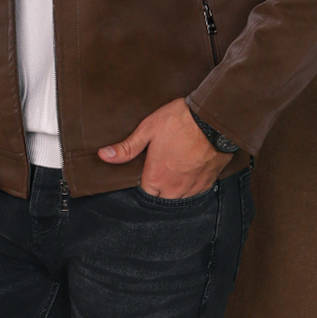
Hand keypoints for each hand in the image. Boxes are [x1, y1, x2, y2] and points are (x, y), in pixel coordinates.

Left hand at [98, 98, 222, 197]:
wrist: (213, 119)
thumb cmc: (180, 121)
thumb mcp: (148, 130)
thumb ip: (126, 148)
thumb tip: (103, 155)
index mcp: (156, 178)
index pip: (144, 194)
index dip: (143, 183)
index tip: (145, 172)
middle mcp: (174, 188)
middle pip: (161, 199)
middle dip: (158, 189)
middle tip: (160, 171)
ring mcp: (192, 186)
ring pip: (179, 198)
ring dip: (174, 190)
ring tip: (174, 172)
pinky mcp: (208, 182)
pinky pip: (196, 193)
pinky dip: (191, 187)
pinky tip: (189, 173)